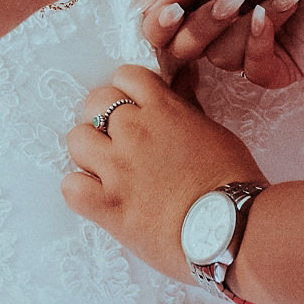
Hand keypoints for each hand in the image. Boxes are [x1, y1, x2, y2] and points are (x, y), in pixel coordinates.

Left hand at [63, 65, 262, 283]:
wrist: (232, 228)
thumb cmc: (233, 181)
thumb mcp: (213, 131)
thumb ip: (188, 104)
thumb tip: (184, 75)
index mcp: (163, 110)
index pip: (126, 75)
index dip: (128, 91)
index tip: (135, 107)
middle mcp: (134, 132)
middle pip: (95, 102)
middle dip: (104, 116)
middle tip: (120, 139)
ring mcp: (118, 169)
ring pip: (77, 139)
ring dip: (89, 151)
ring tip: (107, 167)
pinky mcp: (109, 206)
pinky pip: (71, 187)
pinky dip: (80, 190)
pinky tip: (99, 196)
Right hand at [139, 0, 303, 87]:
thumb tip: (142, 14)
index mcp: (202, 1)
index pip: (162, 30)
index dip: (160, 26)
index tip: (170, 11)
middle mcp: (220, 30)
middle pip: (183, 49)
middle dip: (204, 24)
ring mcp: (249, 52)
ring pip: (220, 58)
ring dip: (250, 21)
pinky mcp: (279, 69)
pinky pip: (253, 71)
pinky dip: (265, 38)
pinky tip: (286, 8)